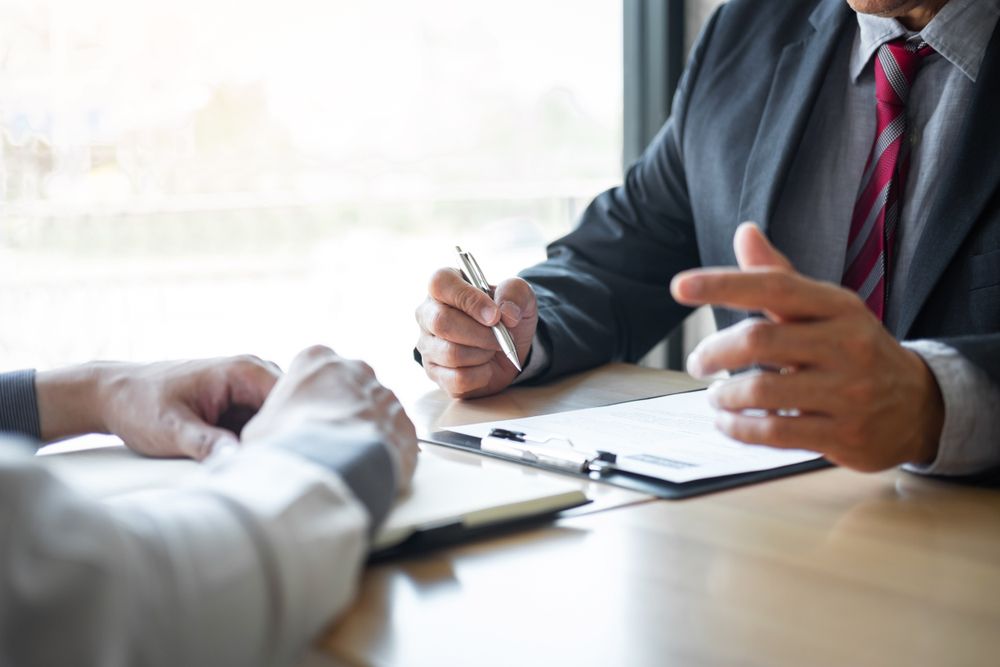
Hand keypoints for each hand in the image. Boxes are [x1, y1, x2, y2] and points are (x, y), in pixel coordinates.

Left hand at [37, 356, 280, 459]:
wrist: (111, 395)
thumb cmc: (138, 405)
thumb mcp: (170, 429)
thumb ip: (205, 443)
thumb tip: (238, 459)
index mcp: (243, 370)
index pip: (290, 401)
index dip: (289, 431)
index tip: (276, 461)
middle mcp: (253, 373)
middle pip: (289, 412)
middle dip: (281, 439)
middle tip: (267, 471)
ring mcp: (248, 389)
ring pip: (276, 421)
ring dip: (267, 443)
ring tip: (256, 469)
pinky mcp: (239, 404)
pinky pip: (260, 426)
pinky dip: (255, 444)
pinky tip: (244, 464)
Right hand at [241, 346, 417, 487]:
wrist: (329, 470)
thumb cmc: (286, 445)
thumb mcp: (258, 428)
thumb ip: (270, 421)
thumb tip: (270, 439)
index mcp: (316, 359)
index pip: (313, 371)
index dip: (307, 400)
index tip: (302, 423)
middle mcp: (356, 369)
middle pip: (349, 388)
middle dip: (341, 412)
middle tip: (326, 444)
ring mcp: (385, 395)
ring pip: (375, 412)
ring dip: (364, 432)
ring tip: (347, 462)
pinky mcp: (406, 424)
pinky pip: (396, 438)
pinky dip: (385, 453)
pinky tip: (368, 471)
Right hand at [415, 267, 537, 397]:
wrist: (508, 349)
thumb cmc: (506, 316)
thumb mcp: (521, 296)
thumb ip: (516, 293)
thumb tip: (506, 313)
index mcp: (444, 285)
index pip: (440, 283)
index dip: (469, 299)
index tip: (495, 315)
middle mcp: (428, 313)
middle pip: (442, 322)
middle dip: (481, 334)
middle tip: (501, 336)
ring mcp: (427, 345)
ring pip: (451, 353)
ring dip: (483, 354)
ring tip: (492, 349)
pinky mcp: (435, 373)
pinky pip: (457, 379)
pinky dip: (481, 375)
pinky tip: (485, 367)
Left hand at [669, 223, 944, 471]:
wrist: (918, 406)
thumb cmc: (852, 349)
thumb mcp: (824, 308)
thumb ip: (779, 276)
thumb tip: (745, 231)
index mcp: (838, 306)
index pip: (773, 286)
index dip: (722, 284)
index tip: (679, 287)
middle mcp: (846, 345)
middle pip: (760, 340)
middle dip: (714, 352)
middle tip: (697, 362)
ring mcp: (848, 392)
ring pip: (761, 391)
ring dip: (724, 395)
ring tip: (716, 395)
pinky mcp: (843, 435)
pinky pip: (774, 432)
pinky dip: (738, 428)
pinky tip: (728, 421)